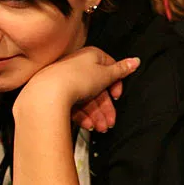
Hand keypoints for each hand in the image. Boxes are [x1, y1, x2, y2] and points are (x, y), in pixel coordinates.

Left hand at [20, 47, 139, 132]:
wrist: (48, 94)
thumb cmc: (76, 79)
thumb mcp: (105, 74)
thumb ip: (122, 69)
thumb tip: (135, 61)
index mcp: (91, 56)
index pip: (109, 69)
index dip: (115, 84)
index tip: (117, 96)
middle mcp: (78, 67)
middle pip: (98, 88)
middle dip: (105, 108)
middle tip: (111, 121)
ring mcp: (67, 81)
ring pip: (87, 100)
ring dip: (96, 115)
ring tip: (101, 128)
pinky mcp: (58, 95)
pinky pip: (74, 105)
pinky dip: (83, 116)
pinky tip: (88, 125)